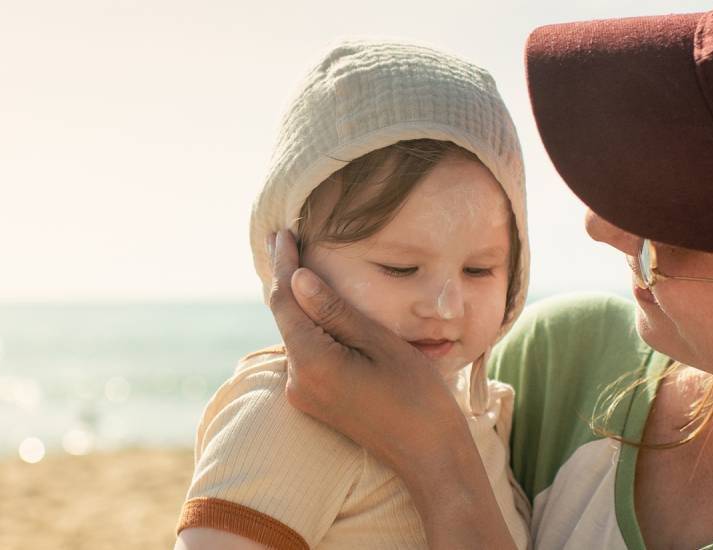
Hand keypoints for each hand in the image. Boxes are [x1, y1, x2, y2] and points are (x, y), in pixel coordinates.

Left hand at [265, 230, 514, 549]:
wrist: (430, 456)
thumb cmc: (417, 396)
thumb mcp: (381, 343)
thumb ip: (335, 311)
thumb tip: (297, 279)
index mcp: (313, 362)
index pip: (286, 301)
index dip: (284, 264)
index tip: (282, 232)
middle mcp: (298, 381)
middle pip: (287, 319)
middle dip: (290, 281)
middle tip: (291, 239)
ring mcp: (304, 396)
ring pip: (297, 337)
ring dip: (302, 306)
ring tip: (306, 265)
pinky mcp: (315, 403)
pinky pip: (307, 356)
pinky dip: (313, 331)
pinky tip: (324, 311)